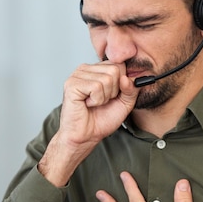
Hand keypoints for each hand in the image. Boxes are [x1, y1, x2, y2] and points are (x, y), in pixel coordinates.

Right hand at [38, 62, 138, 186]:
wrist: (86, 136)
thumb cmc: (101, 120)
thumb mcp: (124, 103)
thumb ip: (131, 89)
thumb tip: (127, 78)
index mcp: (96, 69)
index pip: (119, 65)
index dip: (121, 84)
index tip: (111, 96)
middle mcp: (85, 69)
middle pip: (115, 70)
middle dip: (113, 91)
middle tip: (100, 101)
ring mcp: (77, 75)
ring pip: (107, 79)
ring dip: (104, 97)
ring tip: (93, 103)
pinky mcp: (72, 84)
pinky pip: (96, 86)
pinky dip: (96, 100)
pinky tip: (87, 104)